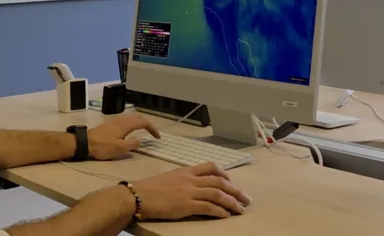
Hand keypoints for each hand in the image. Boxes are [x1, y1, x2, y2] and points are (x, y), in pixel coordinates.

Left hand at [87, 114, 159, 159]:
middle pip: (138, 117)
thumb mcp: (120, 148)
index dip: (152, 128)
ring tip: (144, 132)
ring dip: (140, 123)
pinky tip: (131, 131)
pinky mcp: (110, 123)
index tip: (157, 137)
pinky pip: (126, 120)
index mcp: (125, 124)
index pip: (143, 122)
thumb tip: (140, 140)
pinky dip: (133, 123)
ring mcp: (115, 120)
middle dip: (147, 124)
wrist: (85, 142)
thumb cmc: (103, 146)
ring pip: (131, 117)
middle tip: (152, 133)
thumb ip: (132, 144)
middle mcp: (121, 119)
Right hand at [132, 162, 251, 219]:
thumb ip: (182, 180)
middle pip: (219, 182)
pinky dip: (220, 211)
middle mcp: (190, 179)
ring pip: (218, 194)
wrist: (138, 195)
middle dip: (235, 190)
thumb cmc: (149, 188)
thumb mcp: (168, 178)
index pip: (210, 167)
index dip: (224, 174)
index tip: (231, 182)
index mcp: (185, 171)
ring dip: (232, 202)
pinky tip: (226, 216)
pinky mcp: (187, 204)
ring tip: (240, 209)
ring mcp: (189, 191)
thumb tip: (191, 186)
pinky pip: (209, 207)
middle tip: (245, 198)